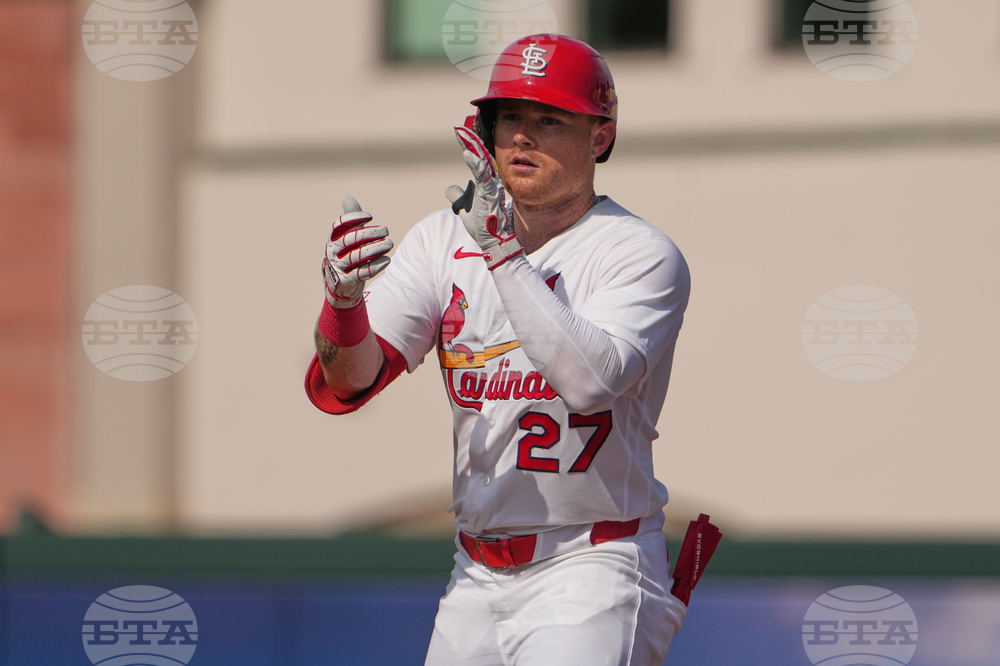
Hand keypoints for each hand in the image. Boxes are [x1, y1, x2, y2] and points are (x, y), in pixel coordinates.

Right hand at [323, 196, 392, 307]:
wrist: (339, 284)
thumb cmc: (346, 254)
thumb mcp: (346, 237)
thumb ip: (350, 219)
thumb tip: (348, 197)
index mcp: (332, 238)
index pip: (339, 225)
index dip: (354, 218)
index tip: (370, 216)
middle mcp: (333, 252)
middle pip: (350, 240)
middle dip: (369, 233)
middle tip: (386, 230)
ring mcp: (339, 267)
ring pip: (356, 256)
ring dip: (375, 249)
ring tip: (390, 243)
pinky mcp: (348, 281)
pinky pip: (362, 273)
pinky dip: (375, 266)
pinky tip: (387, 260)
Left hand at [446, 126, 521, 269]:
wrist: (493, 239)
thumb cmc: (482, 224)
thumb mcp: (464, 208)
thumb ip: (457, 196)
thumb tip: (449, 188)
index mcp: (483, 182)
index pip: (475, 159)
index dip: (468, 145)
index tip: (460, 132)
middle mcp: (488, 181)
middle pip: (479, 156)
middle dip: (470, 141)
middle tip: (460, 129)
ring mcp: (490, 187)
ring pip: (482, 163)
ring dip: (472, 149)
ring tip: (464, 136)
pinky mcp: (490, 195)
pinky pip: (483, 177)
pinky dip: (476, 165)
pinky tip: (468, 155)